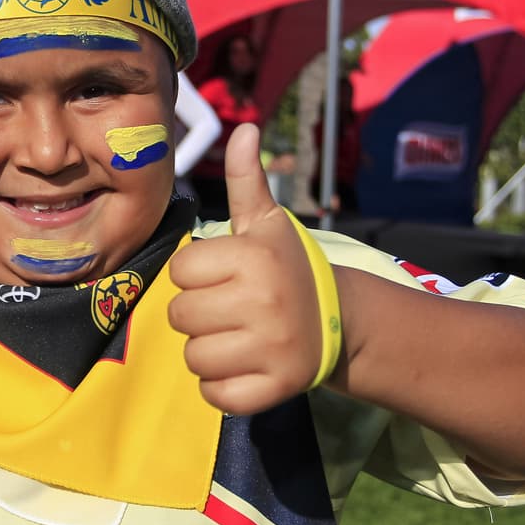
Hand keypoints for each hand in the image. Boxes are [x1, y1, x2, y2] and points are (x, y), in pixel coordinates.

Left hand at [169, 123, 323, 413]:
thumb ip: (249, 181)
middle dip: (199, 314)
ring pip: (194, 358)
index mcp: (253, 258)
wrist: (343, 321)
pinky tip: (244, 366)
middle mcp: (262, 302)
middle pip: (180, 316)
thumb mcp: (269, 224)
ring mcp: (270, 349)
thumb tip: (244, 129)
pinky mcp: (274, 389)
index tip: (225, 276)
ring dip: (208, 351)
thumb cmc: (289, 267)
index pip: (180, 272)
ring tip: (239, 338)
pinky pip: (214, 395)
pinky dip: (221, 388)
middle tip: (232, 309)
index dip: (197, 275)